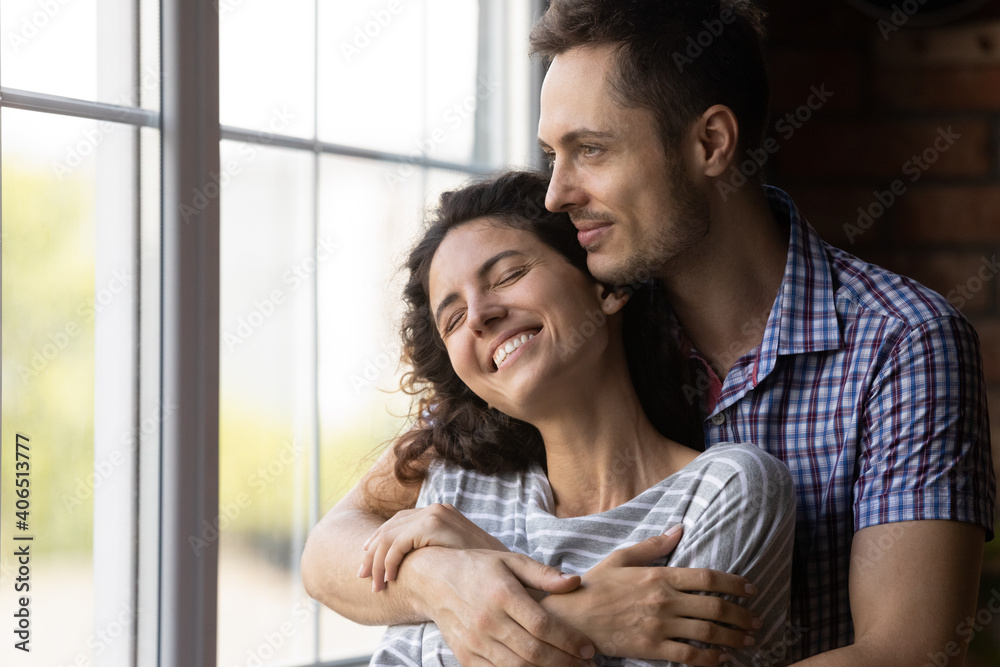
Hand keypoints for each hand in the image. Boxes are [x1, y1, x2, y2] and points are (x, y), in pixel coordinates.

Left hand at [360, 503, 508, 591]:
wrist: (504, 569)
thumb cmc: (481, 570)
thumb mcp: (452, 556)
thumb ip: (432, 552)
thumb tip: (408, 567)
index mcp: (437, 513)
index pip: (397, 524)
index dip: (378, 544)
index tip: (368, 566)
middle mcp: (434, 509)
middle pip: (389, 528)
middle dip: (371, 554)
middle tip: (363, 576)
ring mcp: (433, 514)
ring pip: (388, 536)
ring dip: (376, 563)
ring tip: (376, 585)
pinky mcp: (432, 526)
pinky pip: (397, 543)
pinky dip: (387, 562)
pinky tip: (389, 578)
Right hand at [403, 546, 597, 665]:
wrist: (434, 579)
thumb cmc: (479, 568)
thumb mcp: (511, 561)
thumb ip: (543, 574)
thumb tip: (574, 582)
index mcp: (503, 595)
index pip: (543, 626)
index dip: (570, 641)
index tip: (589, 648)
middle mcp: (488, 620)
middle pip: (534, 652)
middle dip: (566, 662)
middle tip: (587, 665)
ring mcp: (475, 642)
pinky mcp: (466, 657)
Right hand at [542, 526, 759, 665]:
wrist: (571, 617)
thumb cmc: (594, 586)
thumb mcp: (620, 558)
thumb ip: (652, 546)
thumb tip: (678, 529)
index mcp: (658, 576)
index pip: (707, 577)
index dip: (734, 583)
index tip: (751, 590)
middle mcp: (663, 600)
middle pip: (715, 606)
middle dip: (742, 615)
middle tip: (756, 621)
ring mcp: (659, 625)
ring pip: (708, 631)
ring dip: (733, 637)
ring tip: (747, 641)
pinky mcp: (651, 648)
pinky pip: (689, 656)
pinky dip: (710, 659)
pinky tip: (721, 659)